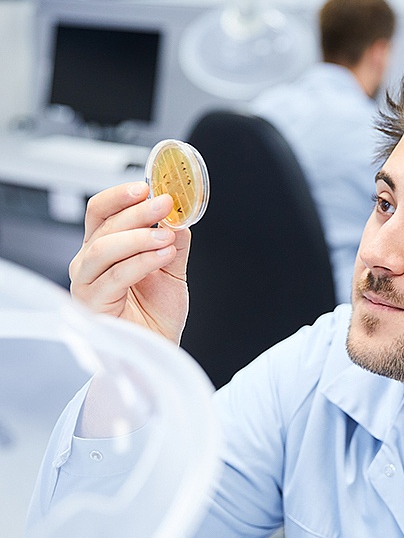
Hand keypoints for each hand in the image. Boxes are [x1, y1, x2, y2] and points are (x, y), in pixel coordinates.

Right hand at [69, 182, 189, 343]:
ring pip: (105, 248)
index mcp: (105, 249)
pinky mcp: (93, 304)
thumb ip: (173, 245)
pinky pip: (116, 275)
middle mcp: (90, 263)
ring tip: (167, 236)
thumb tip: (180, 217)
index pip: (102, 212)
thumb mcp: (172, 272)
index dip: (120, 196)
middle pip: (103, 226)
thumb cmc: (158, 315)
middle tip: (164, 203)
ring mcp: (88, 283)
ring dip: (140, 236)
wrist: (158, 350)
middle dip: (136, 211)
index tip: (147, 187)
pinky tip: (163, 255)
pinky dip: (142, 261)